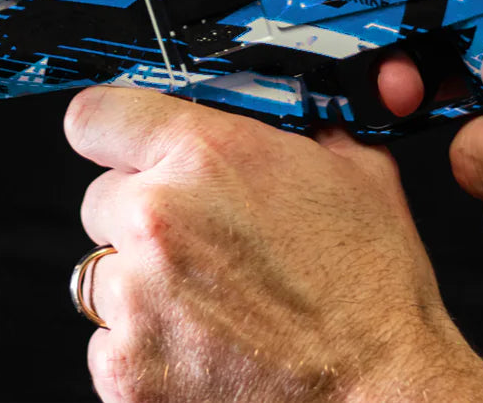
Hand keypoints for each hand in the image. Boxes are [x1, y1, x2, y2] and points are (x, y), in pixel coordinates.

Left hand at [64, 86, 482, 402]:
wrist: (385, 396)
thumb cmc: (373, 295)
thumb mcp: (356, 173)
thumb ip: (302, 130)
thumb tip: (290, 108)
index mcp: (207, 156)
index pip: (97, 116)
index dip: (110, 131)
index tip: (119, 144)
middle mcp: (160, 218)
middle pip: (101, 198)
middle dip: (141, 214)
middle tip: (199, 241)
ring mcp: (137, 299)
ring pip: (101, 273)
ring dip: (139, 282)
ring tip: (206, 301)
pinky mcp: (126, 370)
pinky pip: (106, 342)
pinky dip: (142, 345)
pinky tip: (201, 347)